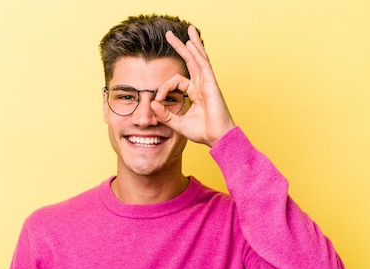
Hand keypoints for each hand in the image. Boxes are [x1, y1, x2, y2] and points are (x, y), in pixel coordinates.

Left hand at [151, 25, 235, 147]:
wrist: (217, 138)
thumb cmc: (203, 132)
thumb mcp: (178, 124)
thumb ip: (165, 114)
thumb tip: (152, 104)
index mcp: (195, 93)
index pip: (177, 81)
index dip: (164, 88)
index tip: (157, 100)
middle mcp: (202, 85)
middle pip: (190, 61)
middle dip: (181, 47)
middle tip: (169, 35)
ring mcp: (207, 83)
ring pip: (198, 59)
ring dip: (191, 44)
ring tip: (187, 30)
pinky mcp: (211, 85)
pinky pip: (203, 65)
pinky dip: (197, 53)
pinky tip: (192, 42)